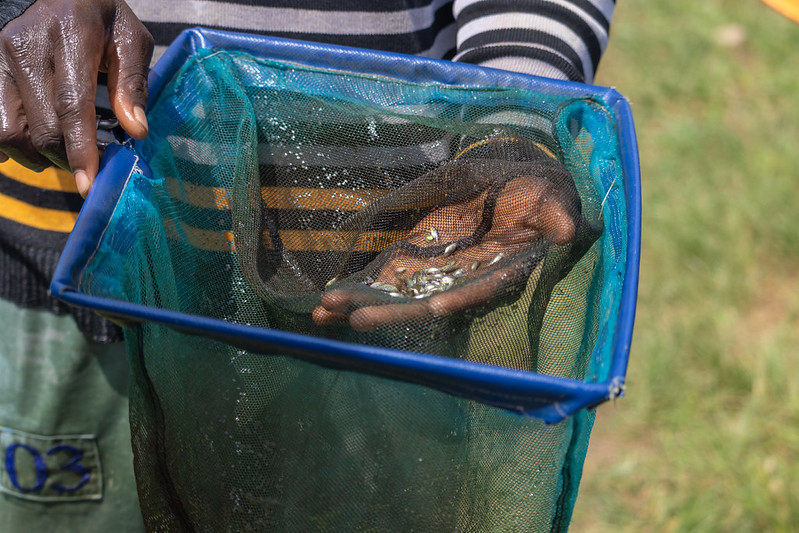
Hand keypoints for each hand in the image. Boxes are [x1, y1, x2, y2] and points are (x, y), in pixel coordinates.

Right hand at [0, 0, 152, 195]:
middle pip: (41, 127)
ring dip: (37, 156)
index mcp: (70, 34)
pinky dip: (10, 145)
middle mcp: (26, 45)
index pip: (72, 104)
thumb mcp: (129, 38)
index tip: (88, 184)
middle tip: (89, 163)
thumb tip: (137, 131)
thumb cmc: (98, 16)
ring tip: (62, 152)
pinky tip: (32, 144)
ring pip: (9, 132)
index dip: (80, 149)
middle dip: (67, 158)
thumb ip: (132, 83)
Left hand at [312, 172, 580, 331]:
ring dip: (360, 305)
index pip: (475, 290)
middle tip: (355, 319)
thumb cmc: (540, 198)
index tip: (432, 309)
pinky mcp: (415, 259)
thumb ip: (556, 216)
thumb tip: (566, 230)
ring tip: (324, 312)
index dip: (455, 299)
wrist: (516, 194)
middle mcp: (461, 280)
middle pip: (423, 302)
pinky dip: (355, 291)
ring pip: (394, 296)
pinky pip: (380, 280)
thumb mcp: (552, 202)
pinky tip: (323, 305)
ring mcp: (434, 272)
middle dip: (391, 311)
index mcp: (498, 271)